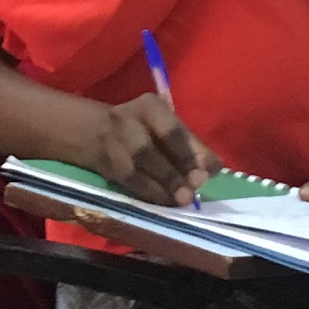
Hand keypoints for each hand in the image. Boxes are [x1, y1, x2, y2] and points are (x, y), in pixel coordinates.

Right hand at [84, 93, 218, 206]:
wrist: (96, 131)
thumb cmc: (145, 128)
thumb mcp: (167, 125)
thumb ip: (191, 145)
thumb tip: (211, 170)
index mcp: (149, 106)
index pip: (171, 131)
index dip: (188, 155)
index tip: (204, 176)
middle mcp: (126, 121)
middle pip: (147, 151)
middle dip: (171, 175)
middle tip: (190, 194)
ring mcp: (112, 145)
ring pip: (134, 170)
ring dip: (160, 189)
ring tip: (179, 201)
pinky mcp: (106, 166)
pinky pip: (128, 183)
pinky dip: (149, 194)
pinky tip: (164, 202)